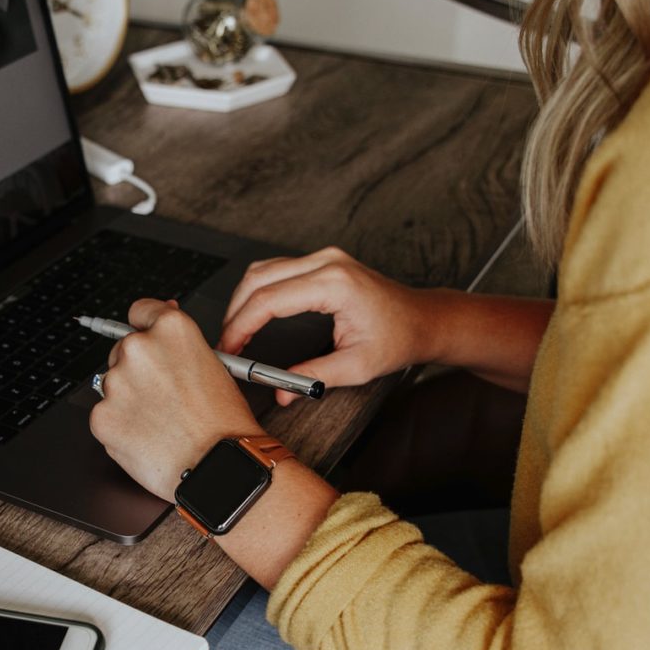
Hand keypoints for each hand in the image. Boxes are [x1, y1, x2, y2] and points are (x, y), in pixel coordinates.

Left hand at [89, 299, 263, 501]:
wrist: (217, 467)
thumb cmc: (224, 424)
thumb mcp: (215, 366)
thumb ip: (180, 342)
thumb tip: (162, 319)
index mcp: (171, 329)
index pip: (140, 311)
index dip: (145, 327)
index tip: (147, 338)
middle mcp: (139, 348)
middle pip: (124, 350)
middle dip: (139, 371)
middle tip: (164, 397)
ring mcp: (116, 382)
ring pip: (114, 385)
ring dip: (129, 399)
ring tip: (161, 421)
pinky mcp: (101, 415)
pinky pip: (105, 415)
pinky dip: (121, 426)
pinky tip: (148, 436)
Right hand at [219, 247, 430, 405]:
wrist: (423, 320)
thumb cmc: (399, 338)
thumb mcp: (357, 366)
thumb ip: (314, 378)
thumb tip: (281, 392)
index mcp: (335, 284)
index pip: (269, 300)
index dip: (241, 326)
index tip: (229, 349)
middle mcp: (327, 262)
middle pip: (258, 279)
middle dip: (234, 313)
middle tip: (227, 345)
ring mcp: (324, 258)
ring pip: (263, 270)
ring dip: (243, 300)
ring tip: (236, 333)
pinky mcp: (322, 262)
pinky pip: (277, 269)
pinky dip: (258, 291)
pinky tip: (253, 314)